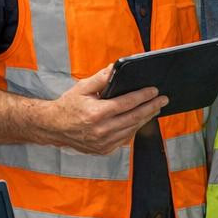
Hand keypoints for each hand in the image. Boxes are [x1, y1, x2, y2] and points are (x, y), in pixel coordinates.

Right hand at [41, 65, 166, 154]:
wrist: (54, 128)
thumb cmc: (68, 105)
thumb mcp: (83, 88)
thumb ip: (102, 78)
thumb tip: (117, 68)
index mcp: (96, 114)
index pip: (127, 103)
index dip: (143, 96)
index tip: (154, 90)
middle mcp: (101, 130)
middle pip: (134, 117)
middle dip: (151, 107)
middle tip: (163, 99)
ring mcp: (103, 143)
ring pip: (132, 129)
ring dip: (145, 118)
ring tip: (155, 108)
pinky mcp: (104, 149)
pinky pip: (125, 139)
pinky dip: (134, 128)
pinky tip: (140, 120)